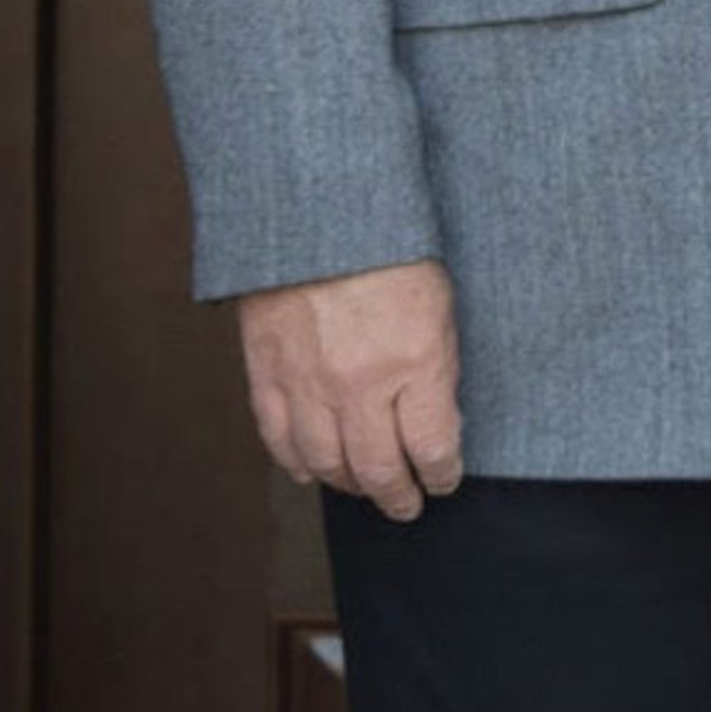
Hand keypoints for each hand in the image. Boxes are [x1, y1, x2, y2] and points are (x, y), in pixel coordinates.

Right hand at [237, 258, 461, 522]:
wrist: (317, 207)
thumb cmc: (387, 242)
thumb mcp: (439, 301)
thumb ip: (436, 365)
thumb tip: (436, 417)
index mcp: (415, 361)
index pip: (432, 448)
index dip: (441, 474)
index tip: (443, 479)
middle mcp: (360, 383)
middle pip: (378, 469)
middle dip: (397, 496)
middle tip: (406, 504)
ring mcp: (308, 382)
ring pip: (326, 463)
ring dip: (348, 485)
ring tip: (363, 488)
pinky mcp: (267, 372)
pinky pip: (279, 437)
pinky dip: (296, 463)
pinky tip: (311, 471)